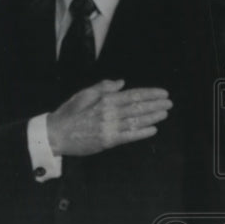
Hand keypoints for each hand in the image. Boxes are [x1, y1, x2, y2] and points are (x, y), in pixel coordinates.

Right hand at [46, 79, 171, 156]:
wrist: (56, 134)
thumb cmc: (68, 114)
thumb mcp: (83, 95)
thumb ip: (102, 87)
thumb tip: (121, 83)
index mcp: (104, 100)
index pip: (133, 95)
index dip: (150, 94)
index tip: (163, 93)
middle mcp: (109, 113)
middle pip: (138, 107)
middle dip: (155, 105)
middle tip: (169, 103)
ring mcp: (109, 127)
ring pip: (136, 121)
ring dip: (152, 117)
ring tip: (164, 114)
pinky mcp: (107, 141)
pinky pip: (129, 136)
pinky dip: (142, 132)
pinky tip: (152, 129)